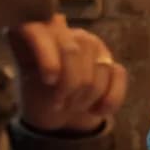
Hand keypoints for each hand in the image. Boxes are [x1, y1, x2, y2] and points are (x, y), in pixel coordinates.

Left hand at [7, 14, 126, 133]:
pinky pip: (118, 75)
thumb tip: (50, 28)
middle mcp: (70, 35)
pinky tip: (97, 110)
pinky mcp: (113, 65)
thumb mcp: (30, 87)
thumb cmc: (40, 101)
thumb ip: (41, 62)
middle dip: (70, 84)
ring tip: (74, 106)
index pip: (44, 29)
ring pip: (100, 66)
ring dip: (88, 96)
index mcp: (43, 35)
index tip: (49, 81)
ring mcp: (95, 48)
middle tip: (60, 103)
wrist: (60, 122)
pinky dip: (110, 99)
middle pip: (75, 50)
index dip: (49, 54)